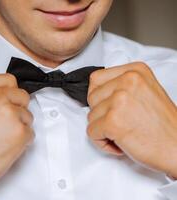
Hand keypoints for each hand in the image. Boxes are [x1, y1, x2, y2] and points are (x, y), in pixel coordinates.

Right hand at [0, 74, 33, 193]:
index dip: (10, 94)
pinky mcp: (20, 132)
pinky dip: (22, 141)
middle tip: (4, 123)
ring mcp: (9, 113)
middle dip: (17, 109)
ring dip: (19, 126)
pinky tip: (5, 147)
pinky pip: (30, 133)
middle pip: (22, 96)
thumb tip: (4, 97)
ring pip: (28, 115)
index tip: (7, 102)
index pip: (9, 80)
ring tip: (0, 138)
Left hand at [86, 62, 176, 176]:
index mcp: (135, 71)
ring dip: (103, 129)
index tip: (113, 108)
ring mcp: (119, 100)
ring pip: (90, 115)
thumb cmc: (162, 126)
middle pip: (91, 97)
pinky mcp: (112, 121)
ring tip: (125, 132)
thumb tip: (96, 90)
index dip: (101, 97)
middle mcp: (127, 81)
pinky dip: (102, 142)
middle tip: (123, 122)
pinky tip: (121, 143)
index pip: (96, 78)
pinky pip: (91, 132)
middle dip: (101, 113)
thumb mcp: (145, 91)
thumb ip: (121, 86)